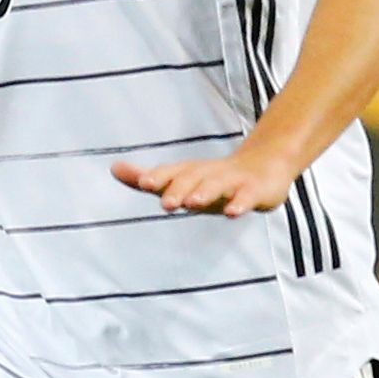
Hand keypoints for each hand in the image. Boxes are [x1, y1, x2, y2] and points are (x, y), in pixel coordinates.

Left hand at [114, 146, 298, 215]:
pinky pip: (247, 197)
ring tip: (192, 203)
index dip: (159, 177)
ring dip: (204, 192)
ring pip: (217, 185)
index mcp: (191, 172)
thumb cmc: (215, 178)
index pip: (172, 173)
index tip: (143, 183)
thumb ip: (149, 177)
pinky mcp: (255, 190)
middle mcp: (209, 174)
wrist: (265, 165)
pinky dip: (239, 203)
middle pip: (193, 178)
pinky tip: (232, 213)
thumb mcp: (182, 179)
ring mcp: (233, 181)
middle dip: (179, 188)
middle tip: (165, 203)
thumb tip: (113, 168)